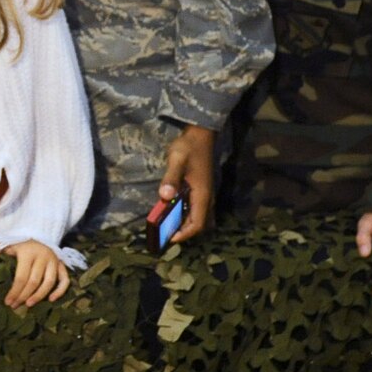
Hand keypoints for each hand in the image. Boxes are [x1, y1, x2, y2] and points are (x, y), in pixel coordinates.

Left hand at [0, 239, 69, 308]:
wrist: (35, 231)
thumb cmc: (16, 241)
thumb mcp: (0, 243)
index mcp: (27, 252)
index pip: (21, 277)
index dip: (15, 291)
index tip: (8, 302)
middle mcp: (43, 256)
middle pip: (34, 282)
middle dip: (24, 296)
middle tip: (15, 306)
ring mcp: (53, 260)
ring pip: (49, 282)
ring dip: (39, 296)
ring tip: (29, 304)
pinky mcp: (61, 263)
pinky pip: (64, 279)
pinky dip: (60, 291)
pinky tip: (51, 300)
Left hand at [158, 125, 215, 243]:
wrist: (200, 134)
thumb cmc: (189, 147)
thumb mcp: (177, 160)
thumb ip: (171, 178)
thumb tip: (164, 196)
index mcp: (202, 195)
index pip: (198, 223)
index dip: (185, 233)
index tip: (170, 238)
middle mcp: (206, 197)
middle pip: (198, 223)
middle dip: (184, 231)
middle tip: (165, 232)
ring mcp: (205, 193)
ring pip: (198, 216)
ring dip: (184, 222)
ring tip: (167, 224)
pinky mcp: (201, 189)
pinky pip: (195, 208)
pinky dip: (185, 213)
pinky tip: (171, 208)